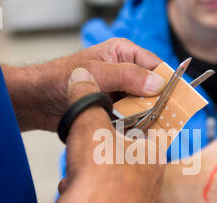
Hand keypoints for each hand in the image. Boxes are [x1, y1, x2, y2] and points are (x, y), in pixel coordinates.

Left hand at [3, 38, 164, 131]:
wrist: (37, 101)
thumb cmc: (59, 78)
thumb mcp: (96, 73)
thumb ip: (127, 77)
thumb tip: (158, 84)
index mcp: (124, 54)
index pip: (156, 66)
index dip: (168, 82)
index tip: (178, 99)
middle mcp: (125, 73)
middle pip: (153, 89)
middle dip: (157, 104)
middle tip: (165, 119)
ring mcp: (120, 93)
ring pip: (143, 106)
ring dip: (145, 118)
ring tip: (147, 128)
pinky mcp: (113, 111)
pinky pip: (131, 119)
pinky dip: (133, 127)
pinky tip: (133, 133)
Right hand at [55, 67, 164, 202]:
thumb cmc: (99, 172)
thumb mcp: (89, 122)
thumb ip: (86, 97)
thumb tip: (81, 76)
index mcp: (153, 153)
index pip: (150, 131)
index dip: (130, 125)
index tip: (111, 128)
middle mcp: (154, 182)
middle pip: (129, 162)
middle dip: (104, 158)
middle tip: (86, 158)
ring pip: (118, 189)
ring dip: (96, 184)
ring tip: (78, 182)